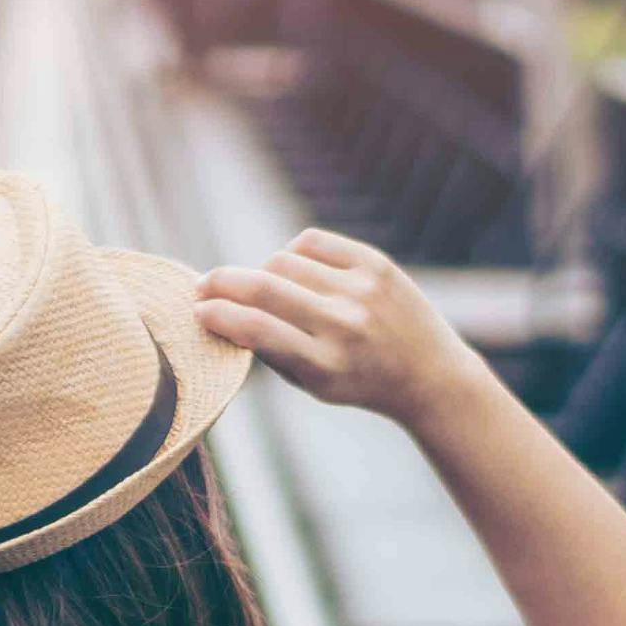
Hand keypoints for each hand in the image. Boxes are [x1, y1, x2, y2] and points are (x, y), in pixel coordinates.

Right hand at [196, 228, 491, 431]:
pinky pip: (311, 242)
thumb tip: (219, 306)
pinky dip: (292, 253)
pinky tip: (295, 269)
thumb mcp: (311, 383)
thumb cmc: (356, 380)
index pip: (256, 330)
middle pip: (263, 288)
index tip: (196, 311)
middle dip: (220, 283)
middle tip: (201, 286)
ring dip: (262, 272)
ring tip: (265, 288)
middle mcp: (343, 326)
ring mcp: (361, 291)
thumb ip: (268, 348)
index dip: (217, 315)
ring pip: (282, 259)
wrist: (429, 374)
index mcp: (324, 365)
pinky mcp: (375, 264)